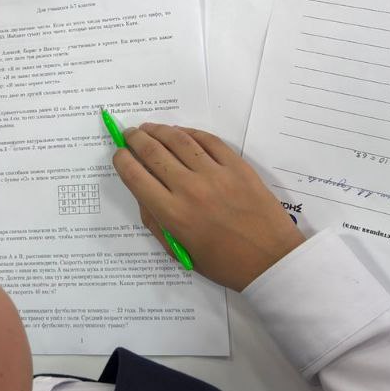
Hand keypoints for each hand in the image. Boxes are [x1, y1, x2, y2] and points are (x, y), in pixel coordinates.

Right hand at [112, 123, 304, 290]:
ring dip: (159, 130)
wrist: (270, 260)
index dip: (122, 160)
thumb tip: (142, 192)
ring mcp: (215, 174)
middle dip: (135, 139)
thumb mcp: (180, 251)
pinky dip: (190, 133)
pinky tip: (180, 132)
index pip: (135, 176)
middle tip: (129, 134)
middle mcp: (189, 189)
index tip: (119, 154)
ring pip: (179, 140)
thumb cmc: (223, 263)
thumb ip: (156, 222)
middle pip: (153, 152)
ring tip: (149, 128)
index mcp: (173, 214)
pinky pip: (208, 140)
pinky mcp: (237, 165)